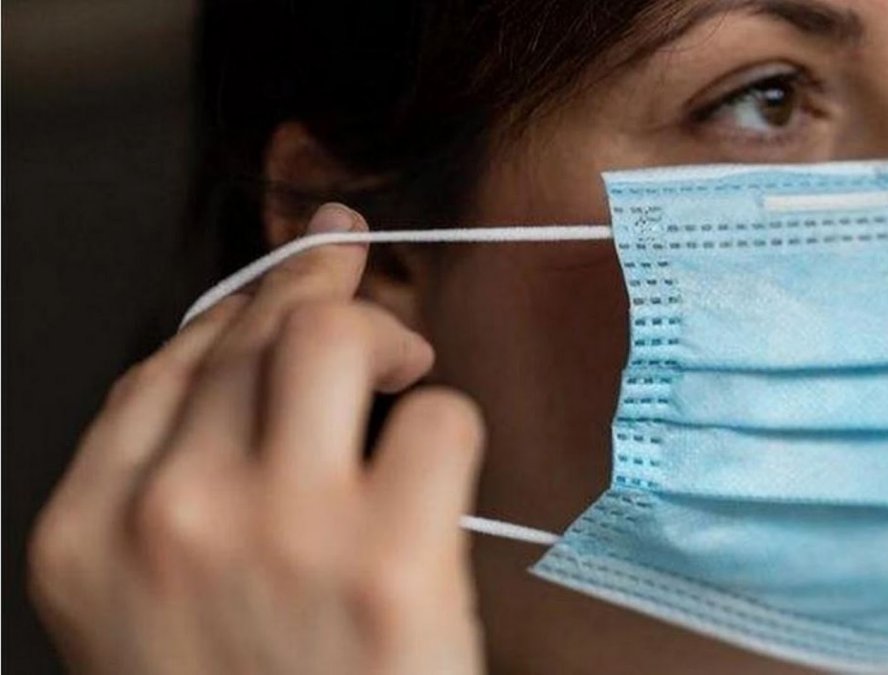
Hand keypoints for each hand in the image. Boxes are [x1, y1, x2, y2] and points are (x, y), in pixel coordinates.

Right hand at [28, 204, 484, 674]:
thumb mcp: (148, 613)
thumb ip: (167, 493)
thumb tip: (247, 364)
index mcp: (89, 533)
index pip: (168, 365)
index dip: (244, 302)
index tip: (294, 268)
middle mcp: (170, 514)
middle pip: (255, 332)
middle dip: (323, 285)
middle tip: (366, 287)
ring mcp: (280, 529)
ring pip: (338, 339)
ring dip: (386, 334)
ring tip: (407, 373)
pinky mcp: (391, 557)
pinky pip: (438, 418)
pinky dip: (450, 425)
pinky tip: (439, 469)